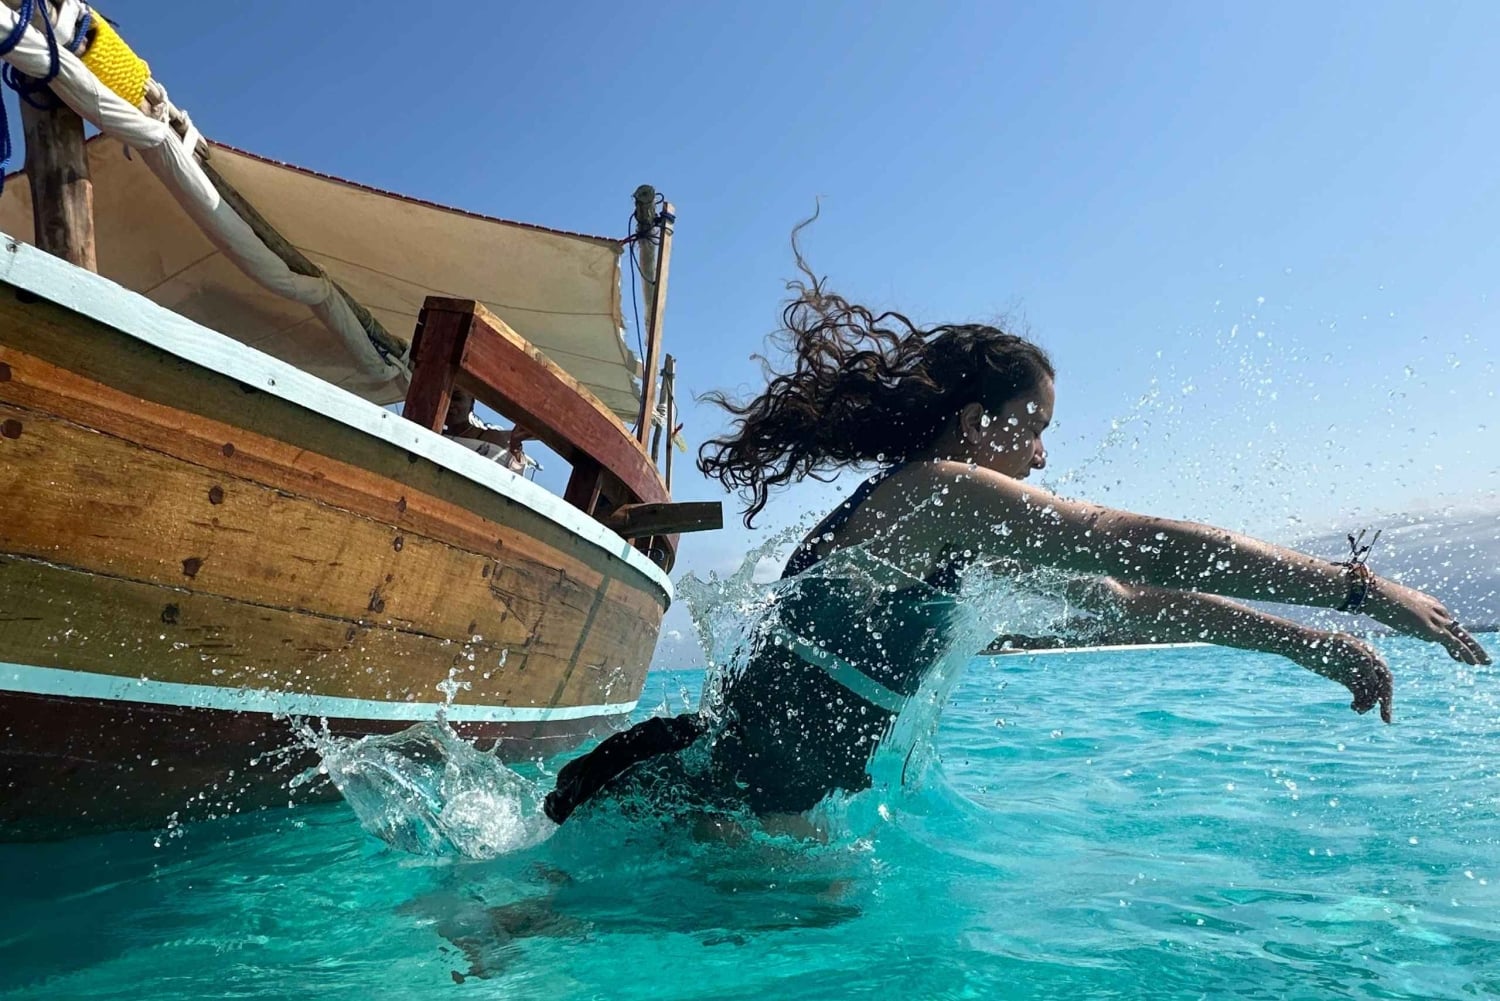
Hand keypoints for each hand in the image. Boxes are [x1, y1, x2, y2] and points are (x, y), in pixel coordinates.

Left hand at [1297, 631, 1393, 722]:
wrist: (1301, 646)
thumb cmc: (1319, 643)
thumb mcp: (1340, 645)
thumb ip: (1359, 654)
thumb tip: (1374, 669)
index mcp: (1368, 653)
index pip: (1384, 676)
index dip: (1387, 692)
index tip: (1385, 706)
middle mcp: (1366, 662)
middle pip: (1381, 685)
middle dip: (1384, 702)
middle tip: (1386, 720)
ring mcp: (1356, 671)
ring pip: (1370, 691)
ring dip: (1368, 703)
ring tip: (1356, 709)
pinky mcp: (1347, 678)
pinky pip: (1360, 693)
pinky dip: (1360, 702)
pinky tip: (1353, 707)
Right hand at [1366, 577, 1491, 665]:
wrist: (1376, 593)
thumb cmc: (1377, 597)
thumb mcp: (1391, 606)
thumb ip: (1398, 613)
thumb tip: (1391, 615)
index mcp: (1428, 602)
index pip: (1446, 620)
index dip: (1452, 634)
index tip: (1455, 646)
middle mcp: (1437, 610)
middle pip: (1459, 629)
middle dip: (1471, 643)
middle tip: (1482, 656)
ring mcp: (1436, 619)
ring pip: (1462, 637)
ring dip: (1474, 651)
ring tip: (1484, 663)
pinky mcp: (1433, 629)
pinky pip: (1455, 644)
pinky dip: (1465, 654)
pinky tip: (1472, 663)